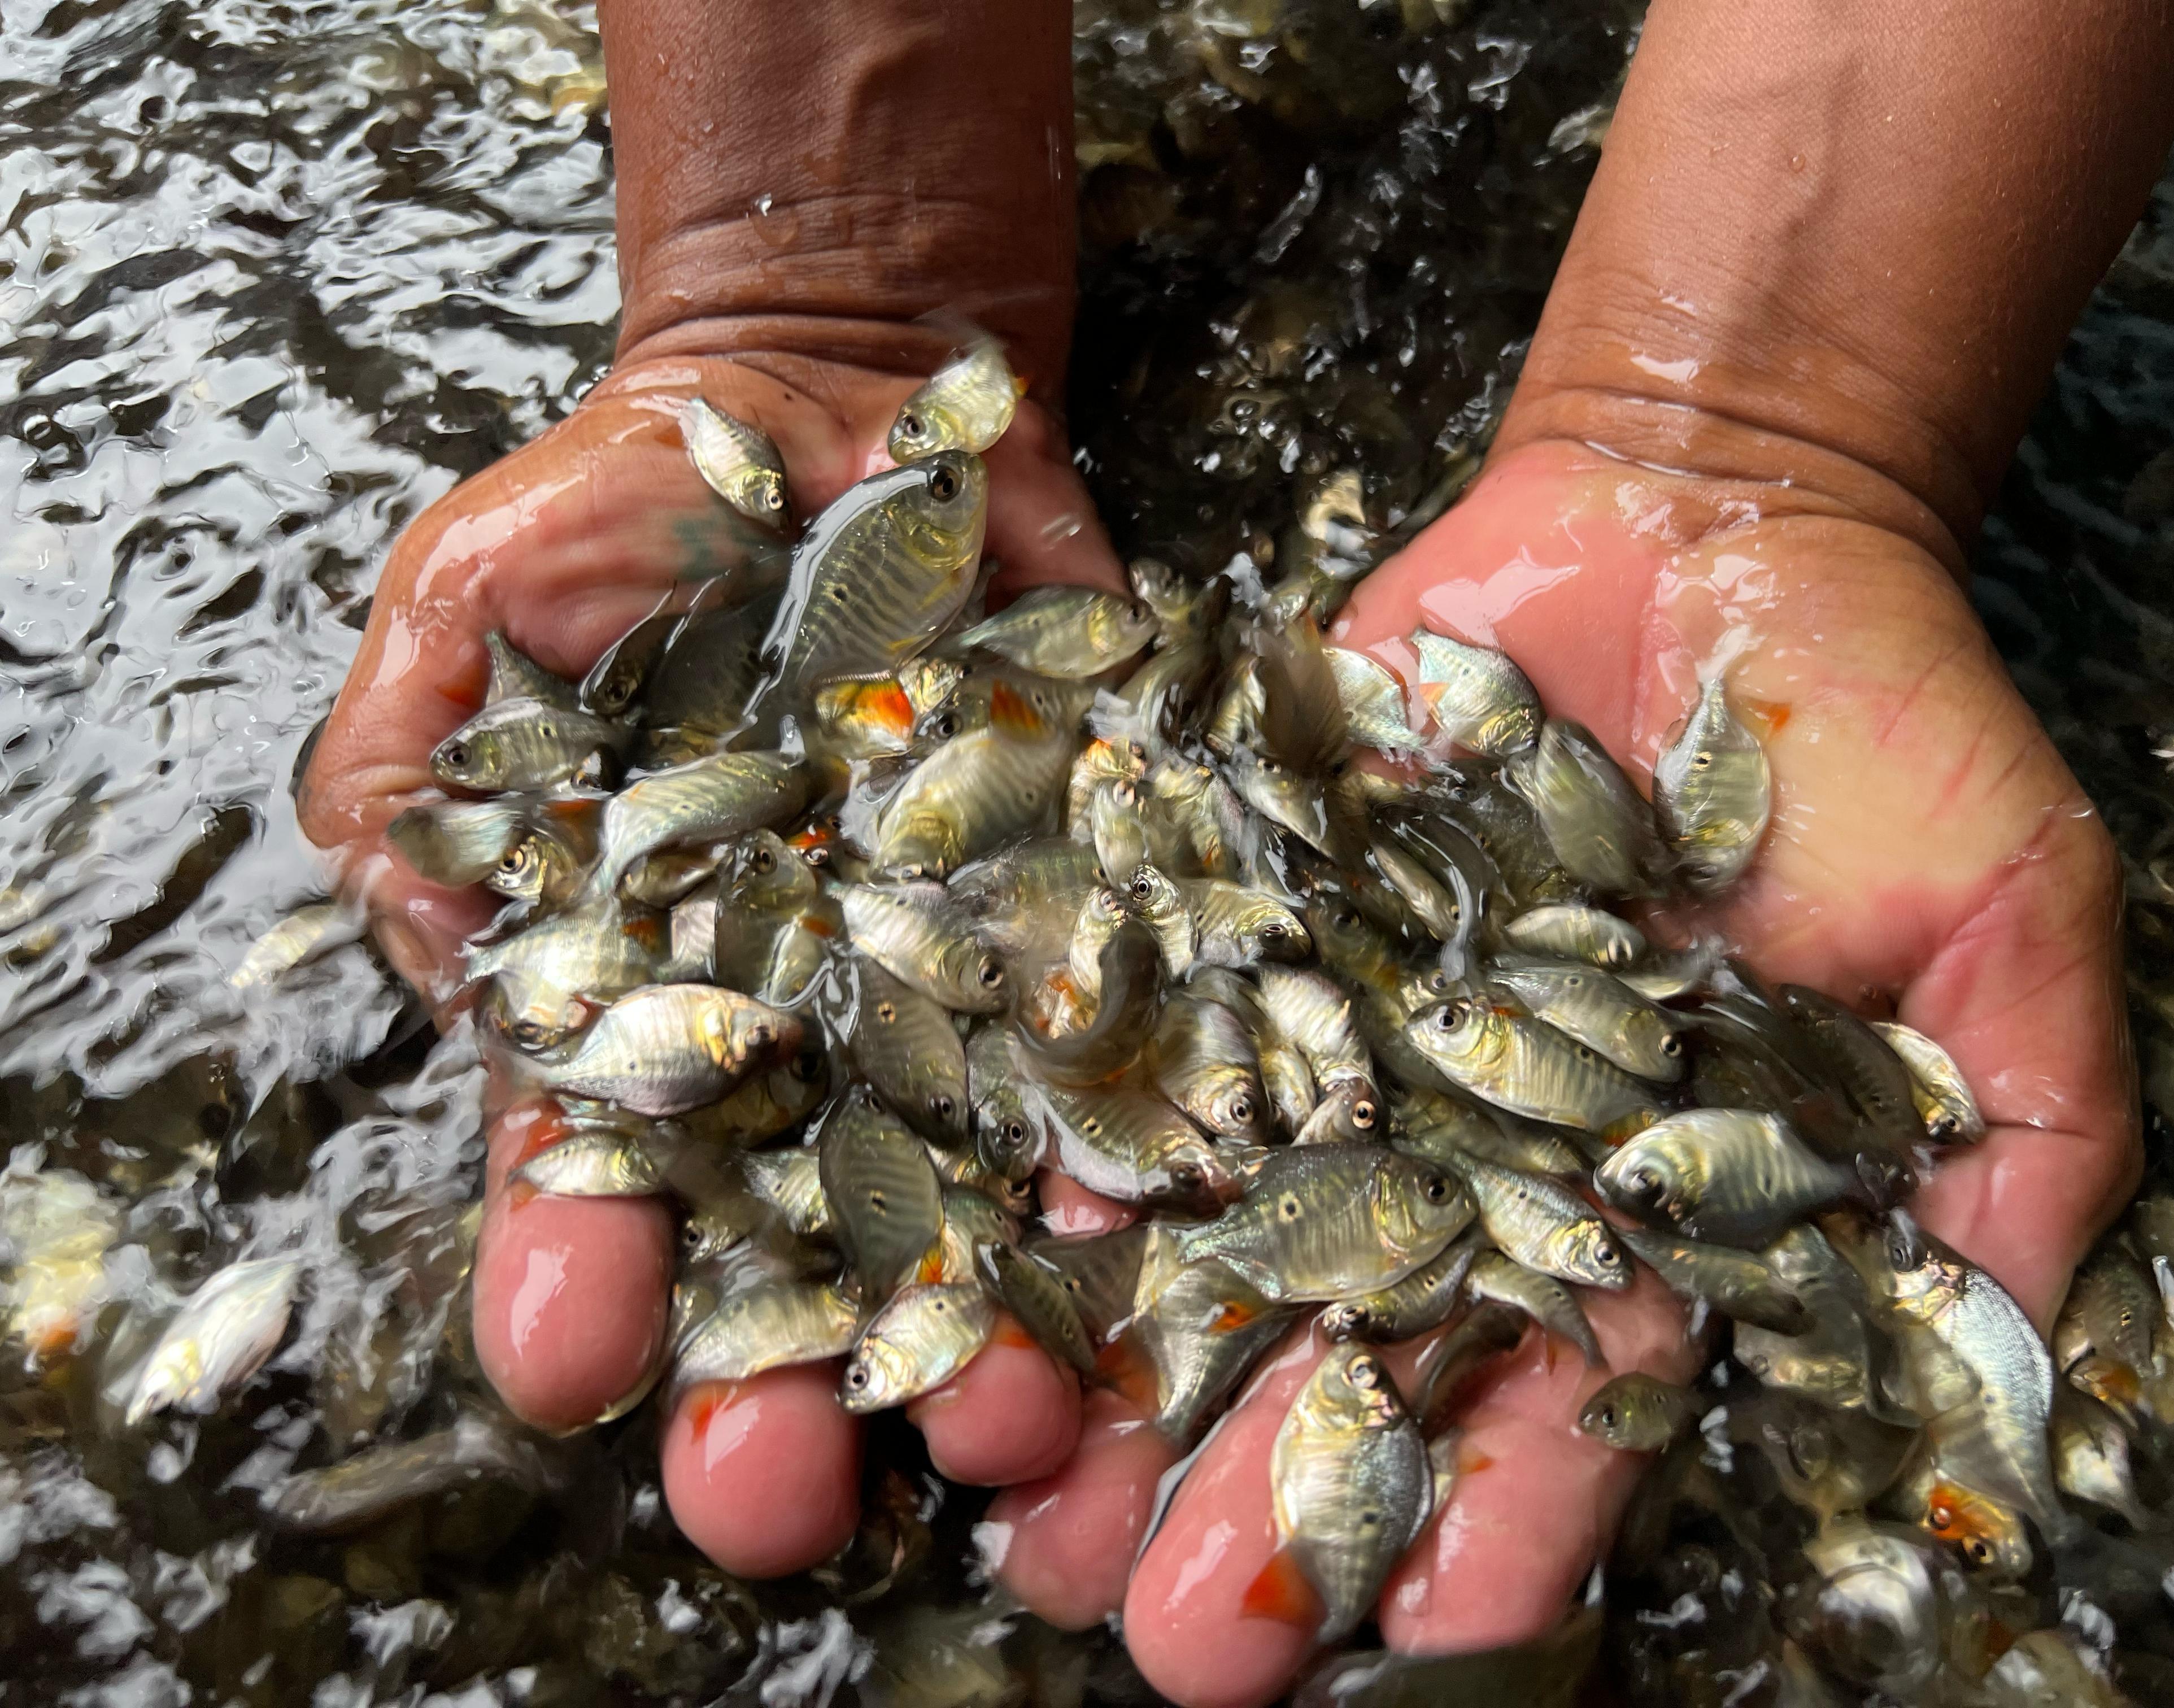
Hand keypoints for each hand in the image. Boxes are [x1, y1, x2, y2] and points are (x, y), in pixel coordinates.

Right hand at [297, 343, 1119, 1573]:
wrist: (842, 410)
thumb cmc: (630, 510)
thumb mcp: (473, 615)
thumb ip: (423, 784)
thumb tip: (454, 954)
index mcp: (648, 993)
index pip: (602, 1172)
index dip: (582, 1269)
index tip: (576, 1350)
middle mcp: (813, 1027)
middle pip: (800, 1243)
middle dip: (793, 1378)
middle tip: (798, 1496)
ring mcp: (965, 983)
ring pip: (983, 1195)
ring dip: (990, 1326)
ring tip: (1012, 1428)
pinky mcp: (1101, 912)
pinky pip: (1141, 1045)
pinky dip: (1158, 1144)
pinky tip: (1169, 1240)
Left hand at [982, 435, 2133, 1707]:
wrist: (1707, 526)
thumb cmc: (1874, 725)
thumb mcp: (1996, 926)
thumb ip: (2010, 1136)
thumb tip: (2011, 1345)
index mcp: (1636, 1189)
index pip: (1568, 1390)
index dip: (1501, 1515)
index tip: (1413, 1629)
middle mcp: (1467, 1140)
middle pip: (1355, 1348)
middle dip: (1261, 1491)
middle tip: (1165, 1637)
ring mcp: (1341, 1030)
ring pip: (1217, 1233)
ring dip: (1121, 1375)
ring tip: (1021, 1512)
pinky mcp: (1243, 908)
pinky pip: (1145, 1037)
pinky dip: (1067, 1143)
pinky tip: (988, 1257)